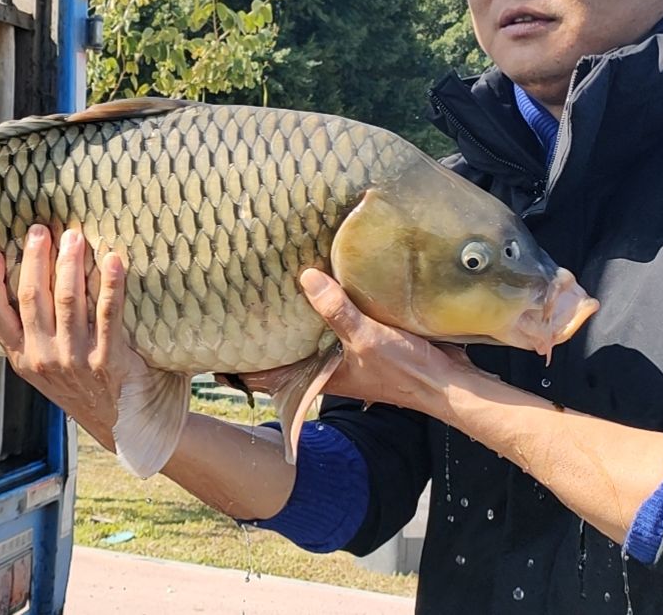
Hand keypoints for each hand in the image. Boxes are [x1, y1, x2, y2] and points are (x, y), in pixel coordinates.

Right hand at [0, 224, 162, 450]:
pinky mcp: (109, 359)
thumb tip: (32, 281)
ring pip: (67, 299)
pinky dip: (111, 284)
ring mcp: (75, 359)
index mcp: (23, 359)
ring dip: (69, 263)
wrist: (126, 429)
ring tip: (73, 237)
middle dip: (35, 258)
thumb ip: (35, 336)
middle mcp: (44, 359)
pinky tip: (113, 260)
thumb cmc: (87, 390)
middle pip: (32, 297)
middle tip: (40, 230)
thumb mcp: (47, 370)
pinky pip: (108, 313)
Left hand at [243, 268, 493, 416]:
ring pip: (306, 339)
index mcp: (317, 375)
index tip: (214, 344)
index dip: (239, 363)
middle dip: (261, 335)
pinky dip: (323, 311)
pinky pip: (334, 326)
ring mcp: (343, 357)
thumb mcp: (366, 337)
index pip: (266, 375)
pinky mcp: (364, 343)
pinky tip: (319, 286)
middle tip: (234, 304)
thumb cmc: (406, 371)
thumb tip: (304, 278)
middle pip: (283, 353)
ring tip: (266, 290)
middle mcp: (325, 368)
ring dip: (292, 322)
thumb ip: (336, 310)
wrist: (449, 383)